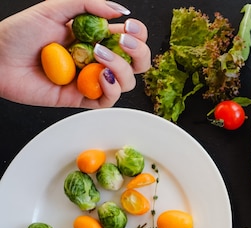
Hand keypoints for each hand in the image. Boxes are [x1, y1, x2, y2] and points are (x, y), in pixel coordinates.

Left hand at [0, 0, 150, 107]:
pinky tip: (101, 76)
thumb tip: (120, 10)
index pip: (129, 38)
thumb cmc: (18, 33)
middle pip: (137, 63)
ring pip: (127, 82)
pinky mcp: (82, 98)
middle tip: (124, 43)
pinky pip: (108, 100)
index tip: (130, 28)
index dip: (138, 34)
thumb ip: (88, 4)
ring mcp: (90, 79)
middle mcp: (97, 59)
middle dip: (138, 52)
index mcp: (95, 37)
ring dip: (121, 67)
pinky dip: (111, 89)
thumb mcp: (54, 8)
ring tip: (98, 55)